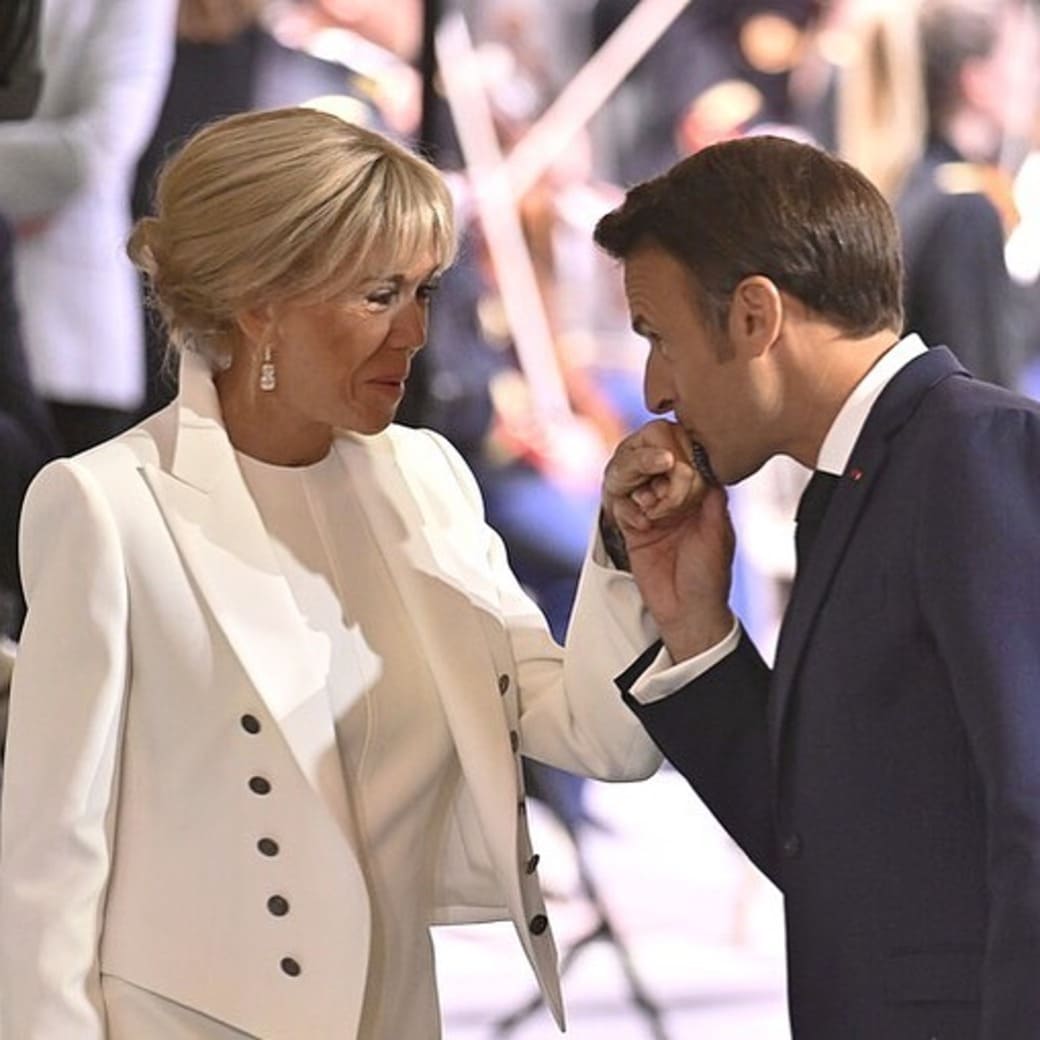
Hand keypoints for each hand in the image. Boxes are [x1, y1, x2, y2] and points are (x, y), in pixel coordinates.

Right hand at [602, 420, 734, 660]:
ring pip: (631, 477)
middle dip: (649, 461)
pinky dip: (626, 508)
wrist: (687, 613)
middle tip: (657, 472)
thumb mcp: (718, 533)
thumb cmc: (710, 579)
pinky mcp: (632, 528)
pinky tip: (640, 523)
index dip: (674, 449)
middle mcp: (673, 498)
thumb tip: (709, 466)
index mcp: (699, 495)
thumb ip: (711, 499)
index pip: (682, 456)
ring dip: (635, 481)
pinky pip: (619, 504)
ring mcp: (651, 511)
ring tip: (648, 501)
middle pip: (651, 460)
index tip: (672, 454)